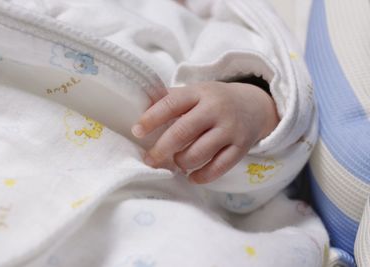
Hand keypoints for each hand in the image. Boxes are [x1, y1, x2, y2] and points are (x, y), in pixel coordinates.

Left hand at [131, 81, 278, 183]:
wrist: (253, 105)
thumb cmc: (214, 101)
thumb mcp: (195, 93)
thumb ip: (170, 100)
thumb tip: (137, 109)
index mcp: (199, 93)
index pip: (171, 103)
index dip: (151, 118)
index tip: (137, 131)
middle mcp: (215, 109)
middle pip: (183, 132)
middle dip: (161, 149)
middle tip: (150, 159)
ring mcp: (230, 129)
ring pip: (199, 153)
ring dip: (181, 162)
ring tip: (176, 162)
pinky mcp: (241, 147)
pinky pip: (218, 168)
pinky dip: (201, 176)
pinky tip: (191, 176)